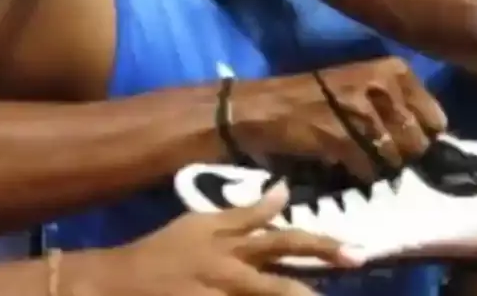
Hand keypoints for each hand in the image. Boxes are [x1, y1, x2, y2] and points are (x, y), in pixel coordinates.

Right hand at [102, 184, 354, 294]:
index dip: (322, 246)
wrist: (120, 282)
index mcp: (232, 245)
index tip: (357, 252)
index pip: (285, 242)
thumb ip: (246, 213)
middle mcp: (230, 273)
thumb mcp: (203, 223)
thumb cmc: (164, 250)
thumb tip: (284, 190)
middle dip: (312, 289)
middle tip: (351, 271)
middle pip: (281, 285)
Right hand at [231, 57, 447, 180]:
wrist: (260, 107)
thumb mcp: (361, 84)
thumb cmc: (312, 96)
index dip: (421, 136)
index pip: (435, 118)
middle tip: (375, 152)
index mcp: (389, 69)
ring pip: (396, 158)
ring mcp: (360, 111)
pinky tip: (341, 162)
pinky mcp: (340, 137)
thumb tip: (432, 137)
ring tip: (358, 157)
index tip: (400, 139)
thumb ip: (398, 104)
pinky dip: (358, 174)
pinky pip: (369, 169)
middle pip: (418, 141)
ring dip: (379, 166)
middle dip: (400, 154)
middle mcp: (379, 84)